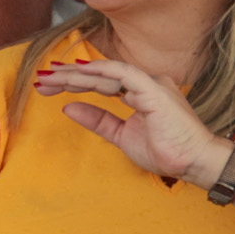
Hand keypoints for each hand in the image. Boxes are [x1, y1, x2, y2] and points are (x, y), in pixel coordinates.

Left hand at [35, 55, 229, 183]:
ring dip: (77, 73)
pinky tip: (78, 71)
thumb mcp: (121, 135)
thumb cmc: (165, 150)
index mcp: (139, 92)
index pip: (101, 82)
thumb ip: (98, 120)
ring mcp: (150, 84)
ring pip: (107, 72)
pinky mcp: (154, 90)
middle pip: (100, 75)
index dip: (73, 82)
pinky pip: (123, 74)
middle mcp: (145, 83)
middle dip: (68, 76)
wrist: (193, 163)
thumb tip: (69, 108)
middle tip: (41, 78)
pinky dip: (99, 70)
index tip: (47, 86)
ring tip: (51, 76)